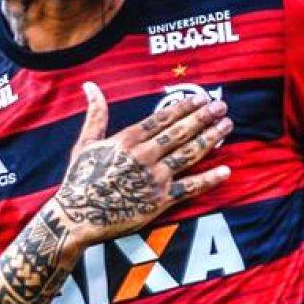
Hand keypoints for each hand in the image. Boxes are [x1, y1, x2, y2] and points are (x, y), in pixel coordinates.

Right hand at [52, 81, 231, 243]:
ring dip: (210, 139)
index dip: (183, 107)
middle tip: (222, 105)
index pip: (162, 118)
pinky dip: (209, 179)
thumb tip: (90, 86)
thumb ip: (96, 114)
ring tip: (227, 126)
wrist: (77, 217)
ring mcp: (153, 179)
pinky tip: (226, 170)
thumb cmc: (79, 180)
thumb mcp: (85, 143)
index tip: (201, 98)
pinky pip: (189, 188)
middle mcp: (144, 156)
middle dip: (203, 117)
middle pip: (180, 132)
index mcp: (127, 140)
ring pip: (188, 154)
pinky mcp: (159, 201)